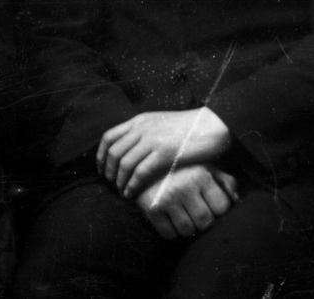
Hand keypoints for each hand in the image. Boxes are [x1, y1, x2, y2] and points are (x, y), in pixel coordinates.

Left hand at [98, 108, 231, 197]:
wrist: (213, 125)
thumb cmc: (190, 128)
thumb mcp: (161, 123)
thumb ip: (145, 132)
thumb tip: (131, 148)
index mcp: (140, 121)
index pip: (109, 137)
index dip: (101, 155)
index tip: (101, 170)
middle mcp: (142, 128)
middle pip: (113, 152)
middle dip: (108, 171)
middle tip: (110, 185)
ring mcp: (152, 140)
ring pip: (124, 163)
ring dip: (119, 181)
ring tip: (121, 192)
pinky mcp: (164, 153)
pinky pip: (140, 172)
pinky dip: (132, 185)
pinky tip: (131, 193)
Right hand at [136, 163, 239, 239]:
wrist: (140, 162)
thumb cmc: (180, 167)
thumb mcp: (203, 166)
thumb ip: (224, 180)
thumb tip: (236, 200)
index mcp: (200, 175)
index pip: (222, 207)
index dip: (218, 209)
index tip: (210, 205)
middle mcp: (184, 186)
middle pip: (205, 221)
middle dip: (203, 221)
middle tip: (195, 212)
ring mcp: (167, 198)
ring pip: (187, 230)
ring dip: (187, 227)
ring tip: (182, 215)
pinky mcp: (151, 208)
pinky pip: (169, 234)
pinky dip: (171, 231)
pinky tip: (169, 219)